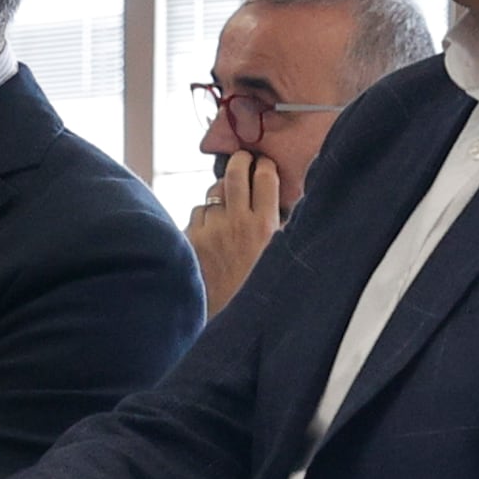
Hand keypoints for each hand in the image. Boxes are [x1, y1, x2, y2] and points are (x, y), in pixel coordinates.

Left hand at [188, 149, 293, 314]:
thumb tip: (287, 196)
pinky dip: (204, 218)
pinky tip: (212, 233)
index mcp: (265, 227)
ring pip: (213, 193)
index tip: (263, 165)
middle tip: (241, 160)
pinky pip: (197, 212)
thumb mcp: (278, 255)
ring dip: (220, 196)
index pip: (265, 176)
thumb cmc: (255, 287)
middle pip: (235, 172)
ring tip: (227, 211)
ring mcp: (211, 230)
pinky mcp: (191, 238)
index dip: (264, 165)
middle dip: (239, 160)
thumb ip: (282, 225)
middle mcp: (237, 224)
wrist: (227, 318)